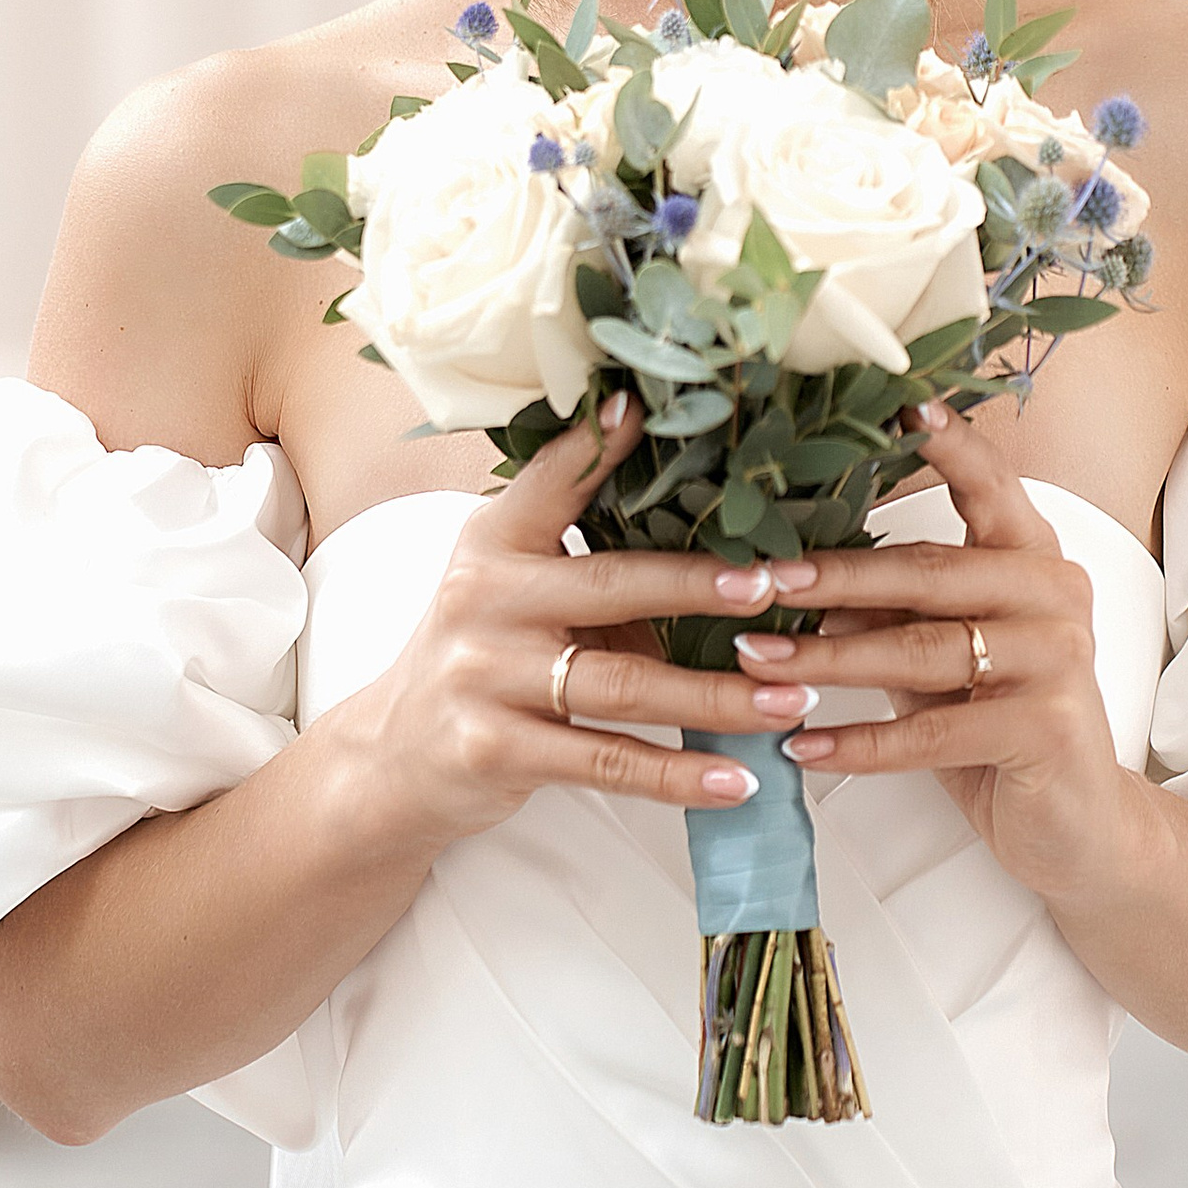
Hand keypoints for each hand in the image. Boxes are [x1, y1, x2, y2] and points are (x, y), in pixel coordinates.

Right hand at [330, 393, 829, 849]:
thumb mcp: (512, 589)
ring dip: (718, 698)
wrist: (394, 758)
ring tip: (793, 699)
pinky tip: (737, 781)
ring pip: (625, 686)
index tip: (651, 405)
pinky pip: (607, 761)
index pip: (553, 480)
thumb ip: (589, 570)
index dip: (600, 445)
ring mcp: (486, 676)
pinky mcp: (496, 748)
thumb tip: (720, 566)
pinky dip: (678, 773)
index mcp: (495, 541)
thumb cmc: (482, 656)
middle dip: (702, 588)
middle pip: (613, 587)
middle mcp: (485, 598)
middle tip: (778, 587)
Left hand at [735, 402, 1140, 912]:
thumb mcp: (940, 658)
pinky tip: (801, 746)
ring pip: (922, 651)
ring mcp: (1060, 660)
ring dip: (828, 660)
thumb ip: (890, 614)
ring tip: (756, 663)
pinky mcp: (1047, 728)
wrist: (1078, 824)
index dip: (948, 443)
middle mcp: (1055, 594)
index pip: (989, 484)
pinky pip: (932, 733)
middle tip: (758, 582)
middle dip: (833, 578)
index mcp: (1032, 558)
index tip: (901, 404)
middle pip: (929, 571)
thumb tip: (792, 581)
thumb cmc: (997, 725)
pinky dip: (858, 743)